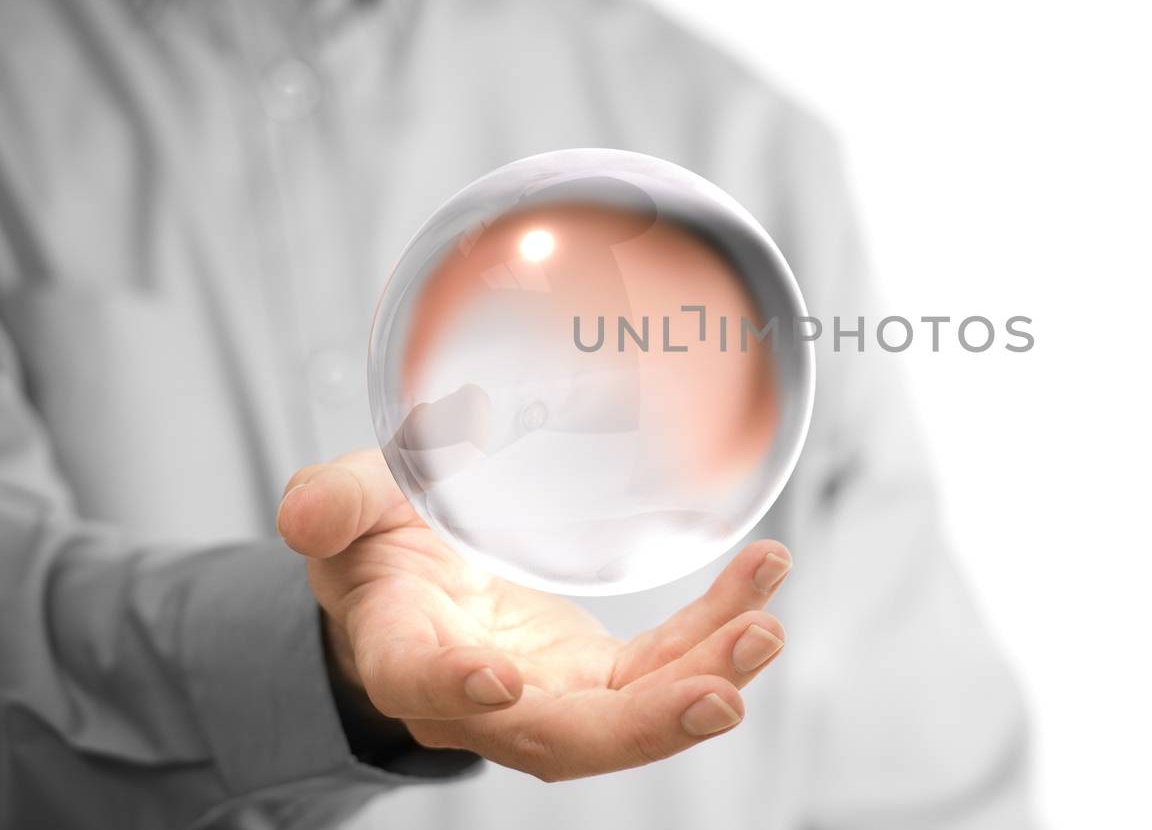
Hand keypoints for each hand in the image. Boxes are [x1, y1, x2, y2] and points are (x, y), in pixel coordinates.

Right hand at [276, 449, 791, 780]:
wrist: (418, 582)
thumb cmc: (378, 545)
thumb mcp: (349, 507)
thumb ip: (333, 501)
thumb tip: (304, 514)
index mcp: (401, 648)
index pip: (418, 679)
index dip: (457, 688)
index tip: (503, 678)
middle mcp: (479, 695)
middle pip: (557, 735)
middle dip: (642, 723)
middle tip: (717, 694)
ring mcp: (546, 694)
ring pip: (627, 716)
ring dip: (702, 682)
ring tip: (764, 633)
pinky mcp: (596, 676)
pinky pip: (663, 666)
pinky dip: (715, 635)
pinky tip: (762, 587)